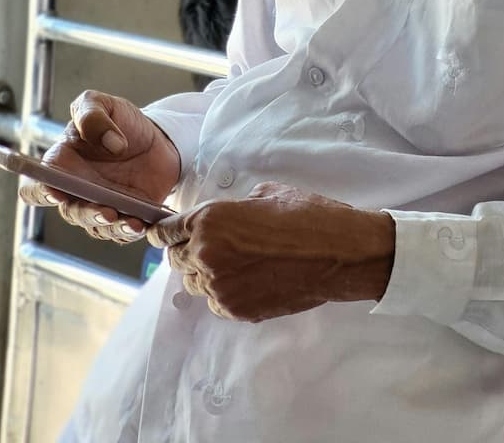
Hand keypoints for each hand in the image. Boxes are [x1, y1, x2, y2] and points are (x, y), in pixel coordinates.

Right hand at [19, 89, 180, 243]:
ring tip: (129, 221)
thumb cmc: (122, 121)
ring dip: (110, 227)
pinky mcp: (124, 215)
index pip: (36, 187)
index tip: (54, 192)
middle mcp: (76, 190)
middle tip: (105, 210)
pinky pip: (120, 232)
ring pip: (95, 227)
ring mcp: (99, 205)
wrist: (158, 137)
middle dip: (85, 213)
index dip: (39, 193)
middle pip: (69, 212)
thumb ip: (93, 115)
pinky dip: (128, 232)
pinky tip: (139, 224)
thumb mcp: (103, 104)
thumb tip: (111, 143)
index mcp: (62, 165)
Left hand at [148, 181, 394, 321]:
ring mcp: (221, 287)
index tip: (166, 234)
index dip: (165, 231)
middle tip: (209, 246)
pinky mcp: (237, 310)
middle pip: (176, 260)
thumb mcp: (266, 194)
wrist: (338, 253)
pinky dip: (225, 292)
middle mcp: (207, 255)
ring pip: (194, 284)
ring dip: (205, 273)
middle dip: (186, 251)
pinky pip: (217, 302)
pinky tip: (249, 278)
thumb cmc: (306, 216)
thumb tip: (226, 216)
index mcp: (209, 220)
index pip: (165, 231)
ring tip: (234, 263)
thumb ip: (234, 207)